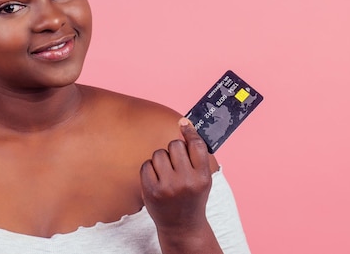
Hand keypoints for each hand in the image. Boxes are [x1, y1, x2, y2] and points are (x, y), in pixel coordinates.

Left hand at [140, 117, 212, 233]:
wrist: (182, 226)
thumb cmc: (192, 197)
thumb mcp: (203, 179)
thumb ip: (196, 156)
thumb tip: (183, 123)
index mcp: (202, 177)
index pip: (196, 145)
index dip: (189, 131)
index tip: (184, 123)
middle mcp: (186, 182)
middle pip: (175, 145)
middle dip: (174, 150)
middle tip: (176, 163)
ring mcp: (167, 187)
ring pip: (159, 153)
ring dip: (161, 159)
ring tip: (167, 174)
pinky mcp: (151, 191)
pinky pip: (146, 165)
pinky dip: (150, 169)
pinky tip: (157, 180)